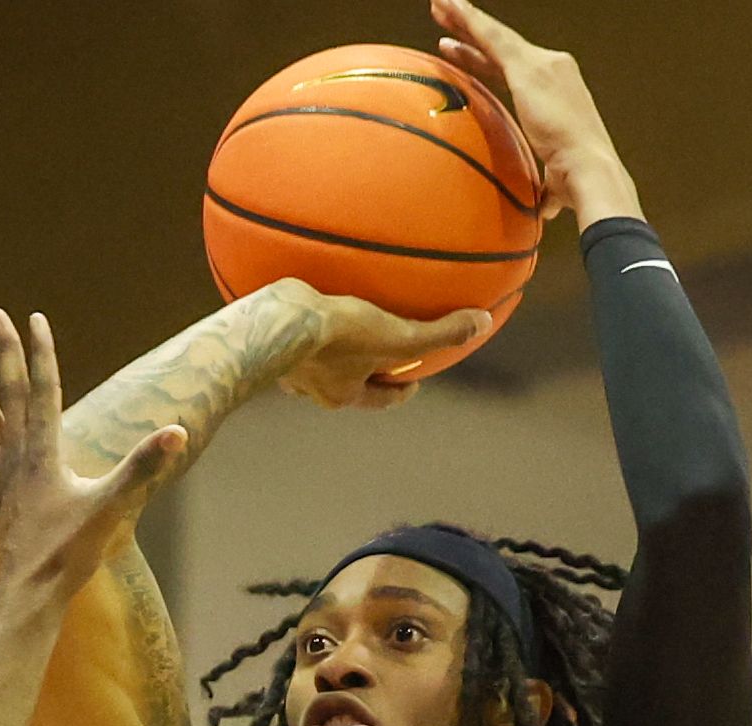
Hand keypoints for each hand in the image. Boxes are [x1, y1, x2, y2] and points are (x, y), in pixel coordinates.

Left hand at [0, 310, 187, 598]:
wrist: (28, 597)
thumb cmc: (68, 555)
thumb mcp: (111, 509)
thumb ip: (142, 467)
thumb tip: (175, 431)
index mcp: (44, 454)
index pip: (43, 390)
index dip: (40, 352)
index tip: (34, 318)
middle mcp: (17, 459)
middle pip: (8, 393)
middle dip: (3, 351)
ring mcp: (2, 479)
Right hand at [274, 284, 492, 411]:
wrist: (274, 323)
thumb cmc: (338, 336)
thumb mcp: (398, 336)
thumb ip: (440, 334)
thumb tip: (482, 324)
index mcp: (344, 395)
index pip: (383, 398)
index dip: (403, 390)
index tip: (415, 380)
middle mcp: (314, 388)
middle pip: (349, 381)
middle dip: (364, 369)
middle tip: (379, 351)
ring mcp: (288, 366)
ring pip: (317, 361)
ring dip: (331, 349)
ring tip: (341, 326)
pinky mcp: (268, 340)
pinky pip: (292, 333)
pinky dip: (303, 324)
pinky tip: (306, 301)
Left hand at [431, 0, 640, 225]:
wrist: (590, 169)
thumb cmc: (578, 182)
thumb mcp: (558, 180)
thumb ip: (549, 187)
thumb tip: (545, 207)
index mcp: (556, 90)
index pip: (511, 68)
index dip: (482, 58)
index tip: (458, 51)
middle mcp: (553, 68)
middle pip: (500, 46)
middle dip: (470, 31)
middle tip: (442, 16)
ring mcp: (541, 64)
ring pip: (493, 35)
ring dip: (464, 18)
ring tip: (438, 3)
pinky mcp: (528, 67)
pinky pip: (491, 37)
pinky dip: (468, 19)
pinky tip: (447, 6)